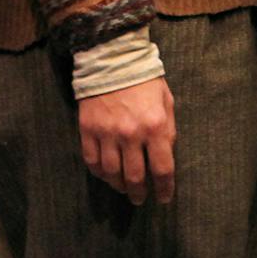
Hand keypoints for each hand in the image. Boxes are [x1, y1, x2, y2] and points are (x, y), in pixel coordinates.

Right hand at [78, 76, 176, 204]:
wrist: (113, 58)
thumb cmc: (145, 80)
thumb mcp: (166, 102)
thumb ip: (168, 130)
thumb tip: (165, 157)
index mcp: (155, 126)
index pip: (162, 169)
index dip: (164, 189)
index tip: (163, 198)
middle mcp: (131, 134)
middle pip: (135, 177)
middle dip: (139, 193)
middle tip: (140, 199)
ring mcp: (107, 133)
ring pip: (112, 173)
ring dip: (119, 186)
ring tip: (123, 188)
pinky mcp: (88, 129)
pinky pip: (92, 161)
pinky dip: (99, 173)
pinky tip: (106, 174)